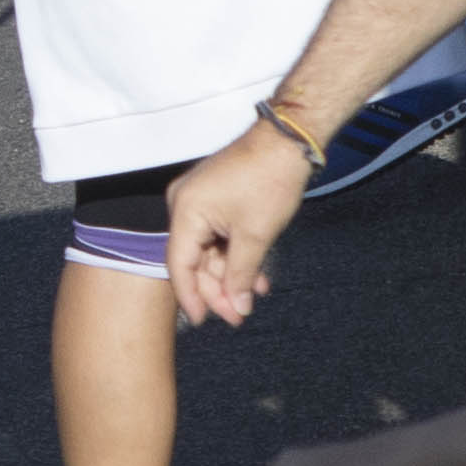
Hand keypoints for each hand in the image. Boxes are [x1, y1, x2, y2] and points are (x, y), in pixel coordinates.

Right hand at [166, 123, 316, 327]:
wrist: (287, 142)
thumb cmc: (268, 184)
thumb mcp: (254, 236)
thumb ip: (240, 275)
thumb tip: (236, 307)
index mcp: (185, 211)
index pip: (179, 264)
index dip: (191, 296)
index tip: (204, 322)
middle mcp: (185, 204)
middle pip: (194, 259)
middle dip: (218, 288)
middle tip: (240, 316)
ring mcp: (199, 199)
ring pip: (209, 250)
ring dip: (231, 274)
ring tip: (254, 297)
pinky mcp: (215, 197)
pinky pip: (218, 234)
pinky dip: (236, 255)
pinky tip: (257, 275)